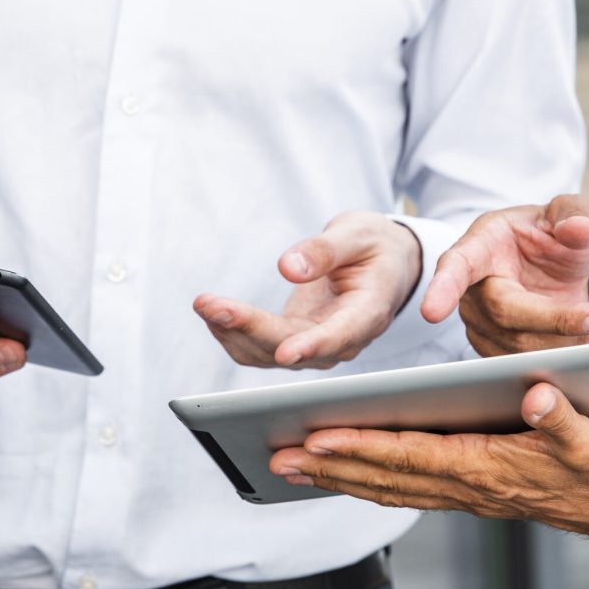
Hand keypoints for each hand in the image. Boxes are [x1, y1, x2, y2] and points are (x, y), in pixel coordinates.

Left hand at [193, 211, 422, 369]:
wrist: (383, 262)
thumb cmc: (374, 246)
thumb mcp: (358, 234)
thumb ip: (326, 250)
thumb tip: (289, 268)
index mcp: (368, 313)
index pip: (339, 336)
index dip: (311, 347)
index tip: (285, 352)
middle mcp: (342, 339)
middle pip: (291, 347)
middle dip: (249, 328)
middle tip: (212, 306)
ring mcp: (316, 344)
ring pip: (269, 353)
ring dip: (233, 333)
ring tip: (205, 304)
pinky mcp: (295, 340)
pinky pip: (260, 348)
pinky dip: (233, 333)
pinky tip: (214, 313)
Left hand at [269, 383, 588, 552]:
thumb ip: (562, 418)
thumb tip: (536, 393)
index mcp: (488, 468)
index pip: (412, 456)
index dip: (364, 447)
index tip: (321, 438)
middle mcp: (468, 486)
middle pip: (386, 476)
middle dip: (331, 466)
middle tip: (279, 455)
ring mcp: (464, 494)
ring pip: (389, 487)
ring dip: (339, 478)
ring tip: (291, 466)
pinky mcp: (467, 492)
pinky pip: (405, 491)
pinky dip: (368, 483)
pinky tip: (342, 475)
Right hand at [422, 194, 588, 355]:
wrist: (551, 267)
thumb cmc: (550, 237)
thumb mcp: (567, 214)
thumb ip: (574, 215)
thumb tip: (576, 229)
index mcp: (480, 247)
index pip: (457, 267)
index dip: (442, 288)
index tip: (431, 312)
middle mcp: (472, 290)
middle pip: (504, 314)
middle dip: (557, 319)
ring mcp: (480, 324)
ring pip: (520, 346)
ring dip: (567, 340)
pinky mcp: (495, 350)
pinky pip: (527, 365)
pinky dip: (562, 356)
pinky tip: (581, 337)